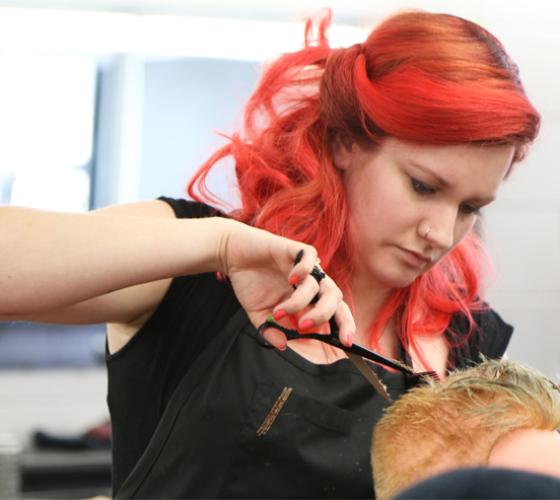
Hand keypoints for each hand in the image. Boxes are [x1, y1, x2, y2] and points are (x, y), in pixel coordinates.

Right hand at [219, 220, 354, 349]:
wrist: (232, 255)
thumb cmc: (250, 283)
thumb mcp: (260, 314)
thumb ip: (271, 330)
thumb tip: (283, 345)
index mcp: (309, 298)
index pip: (335, 311)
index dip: (344, 325)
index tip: (346, 342)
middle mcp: (311, 282)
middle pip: (335, 297)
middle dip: (325, 315)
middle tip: (304, 327)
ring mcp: (304, 265)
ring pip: (321, 282)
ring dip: (301, 301)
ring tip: (280, 312)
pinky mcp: (294, 249)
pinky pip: (310, 256)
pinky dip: (304, 269)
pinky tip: (290, 280)